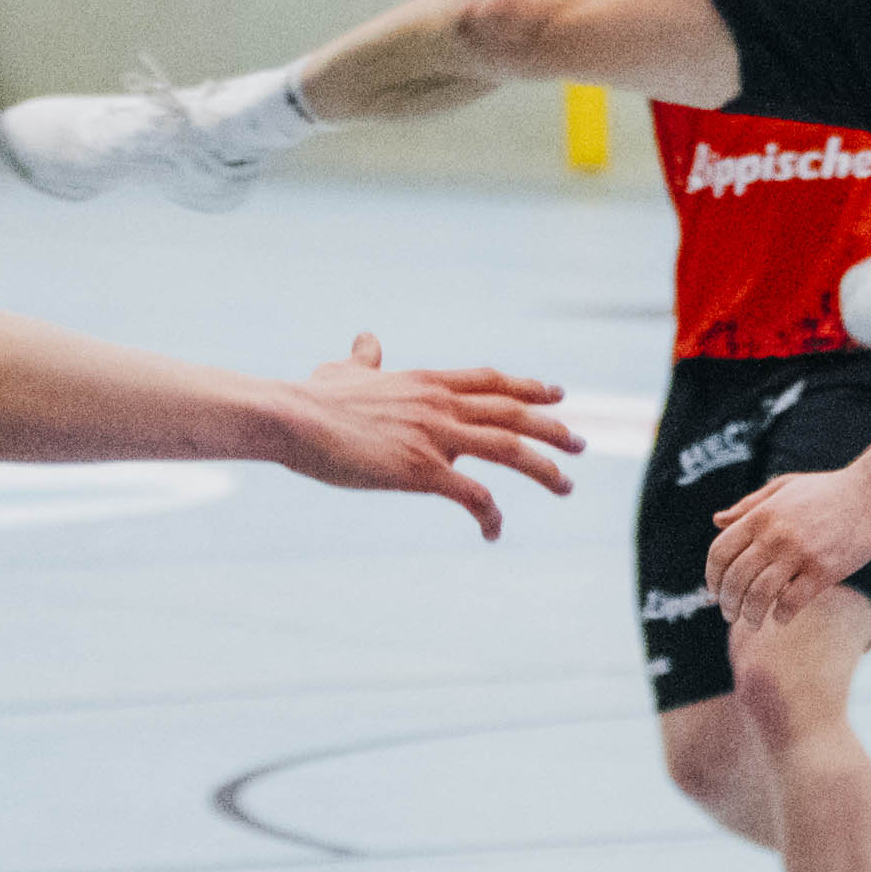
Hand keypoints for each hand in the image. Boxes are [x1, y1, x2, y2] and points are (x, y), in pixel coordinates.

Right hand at [273, 333, 577, 539]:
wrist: (289, 417)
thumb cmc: (311, 397)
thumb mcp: (346, 371)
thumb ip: (365, 359)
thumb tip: (367, 340)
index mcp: (427, 382)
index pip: (492, 381)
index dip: (529, 387)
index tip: (558, 394)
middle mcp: (441, 404)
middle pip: (514, 413)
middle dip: (553, 428)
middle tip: (581, 444)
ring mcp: (435, 436)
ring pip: (510, 449)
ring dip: (545, 468)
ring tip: (566, 486)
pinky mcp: (420, 470)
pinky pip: (472, 495)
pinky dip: (491, 514)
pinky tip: (494, 531)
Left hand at [708, 463, 870, 628]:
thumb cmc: (829, 490)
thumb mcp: (785, 487)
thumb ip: (749, 504)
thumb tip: (717, 520)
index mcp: (762, 515)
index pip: (720, 552)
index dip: (712, 578)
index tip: (715, 592)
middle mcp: (775, 535)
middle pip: (735, 579)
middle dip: (728, 603)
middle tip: (730, 614)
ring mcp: (799, 553)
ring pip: (759, 596)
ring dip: (750, 615)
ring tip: (753, 622)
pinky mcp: (824, 570)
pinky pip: (792, 602)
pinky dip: (781, 616)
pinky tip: (782, 617)